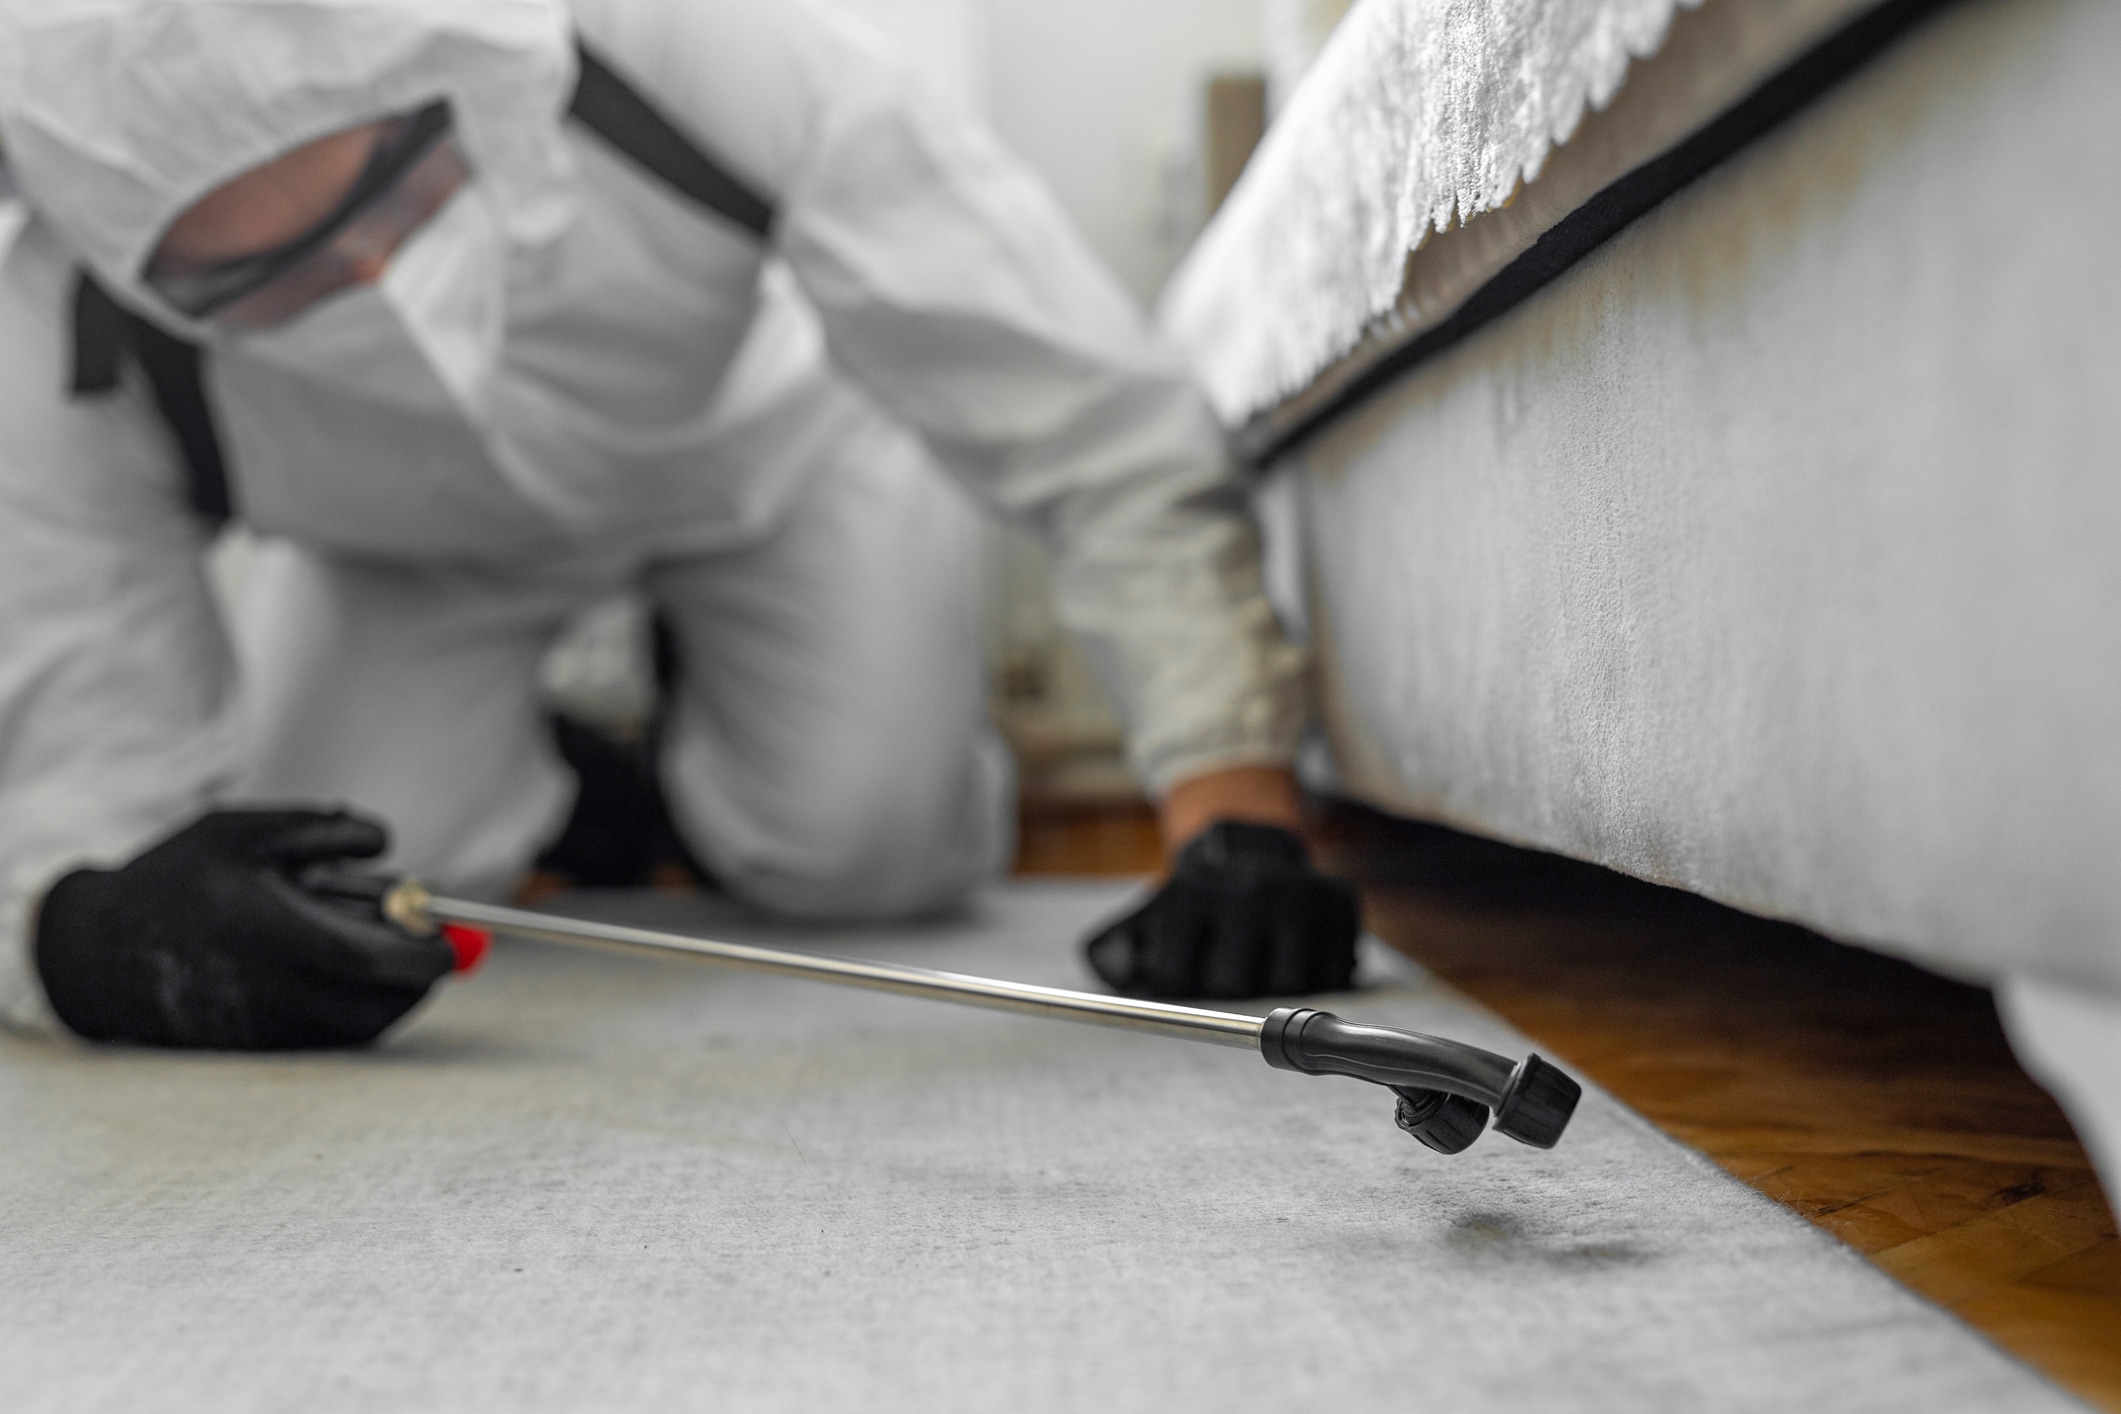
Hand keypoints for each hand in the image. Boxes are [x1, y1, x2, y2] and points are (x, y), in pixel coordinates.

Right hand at [34, 809, 453, 1048]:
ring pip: (364, 1027)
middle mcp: (270, 989)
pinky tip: (347, 972)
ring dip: (394, 992)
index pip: (370, 958)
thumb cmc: (178, 880)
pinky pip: (335, 1040)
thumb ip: (321, 829)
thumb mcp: (243, 831)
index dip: (423, 951)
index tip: (451, 934)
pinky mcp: (260, 1052)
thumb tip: (386, 844)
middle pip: (380, 1002)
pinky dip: (361, 1009)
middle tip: (433, 939)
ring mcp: (265, 1029)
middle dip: (420, 973)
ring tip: (381, 945)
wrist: (98, 953)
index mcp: (268, 931)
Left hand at [1082, 820, 1359, 999]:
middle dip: (1226, 993)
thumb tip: (1120, 978)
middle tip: (1227, 972)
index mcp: (1189, 892)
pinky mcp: (1340, 902)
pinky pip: (1335, 975)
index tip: (1183, 976)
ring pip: (1289, 987)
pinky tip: (1298, 956)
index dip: (1176, 989)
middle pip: (1233, 987)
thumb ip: (1114, 953)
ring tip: (1263, 965)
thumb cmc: (1197, 902)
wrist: (1252, 847)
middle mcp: (1246, 889)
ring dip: (1276, 990)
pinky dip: (1318, 980)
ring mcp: (1298, 894)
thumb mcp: (1147, 916)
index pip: (1173, 978)